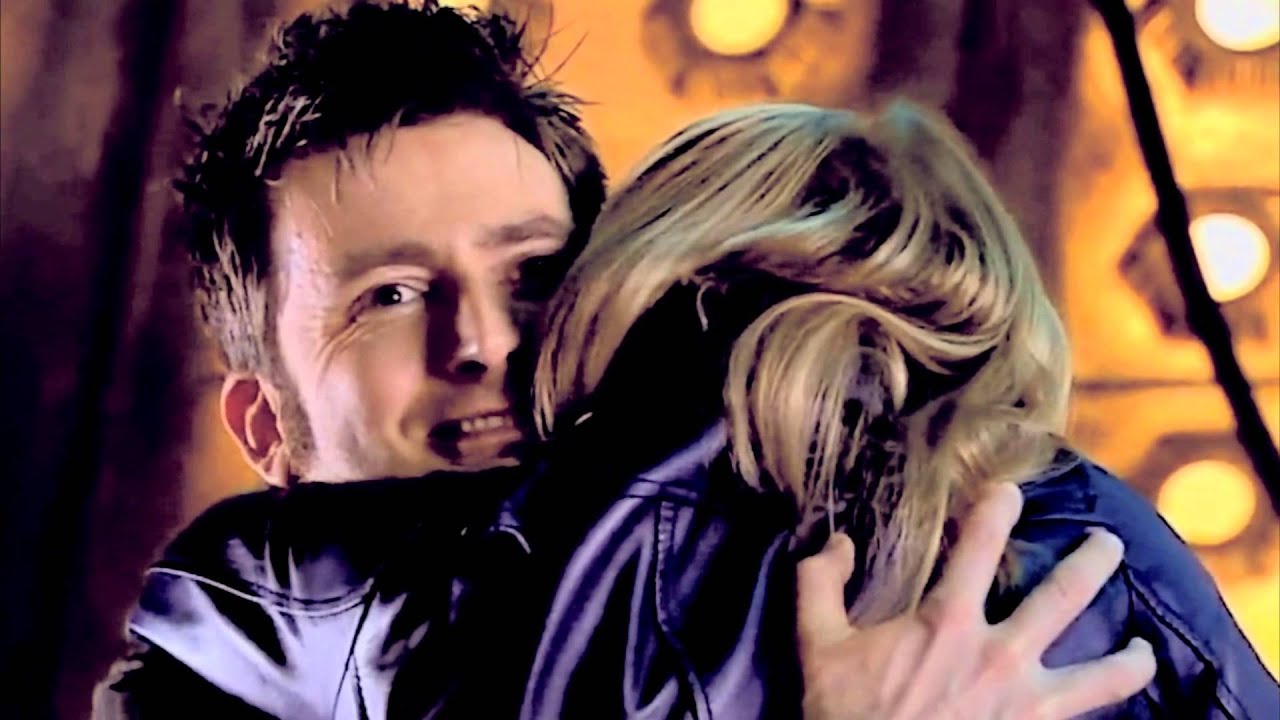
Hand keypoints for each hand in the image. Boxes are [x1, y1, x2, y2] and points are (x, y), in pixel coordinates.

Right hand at [796, 482, 1155, 719]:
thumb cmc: (848, 716)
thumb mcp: (818, 647)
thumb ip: (819, 586)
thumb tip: (836, 542)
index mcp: (947, 622)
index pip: (980, 546)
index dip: (998, 509)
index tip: (1011, 490)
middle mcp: (1000, 657)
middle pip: (1062, 598)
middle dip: (1091, 563)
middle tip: (1108, 543)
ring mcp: (1027, 705)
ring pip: (1100, 677)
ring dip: (1128, 660)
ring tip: (1144, 649)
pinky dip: (1103, 717)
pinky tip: (1116, 714)